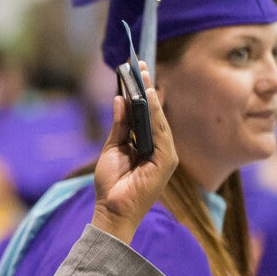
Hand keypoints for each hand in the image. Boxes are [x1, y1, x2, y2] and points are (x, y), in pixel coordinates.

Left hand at [90, 62, 176, 243]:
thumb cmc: (111, 183)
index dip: (142, 93)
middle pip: (155, 114)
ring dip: (152, 97)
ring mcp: (165, 156)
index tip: (136, 71)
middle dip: (148, 89)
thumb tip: (120, 99)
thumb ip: (119, 125)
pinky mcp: (165, 163)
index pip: (148, 115)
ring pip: (159, 120)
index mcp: (148, 146)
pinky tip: (149, 98)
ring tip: (144, 76)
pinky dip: (156, 115)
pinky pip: (161, 133)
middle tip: (140, 65)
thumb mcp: (112, 148)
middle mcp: (160, 149)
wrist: (111, 210)